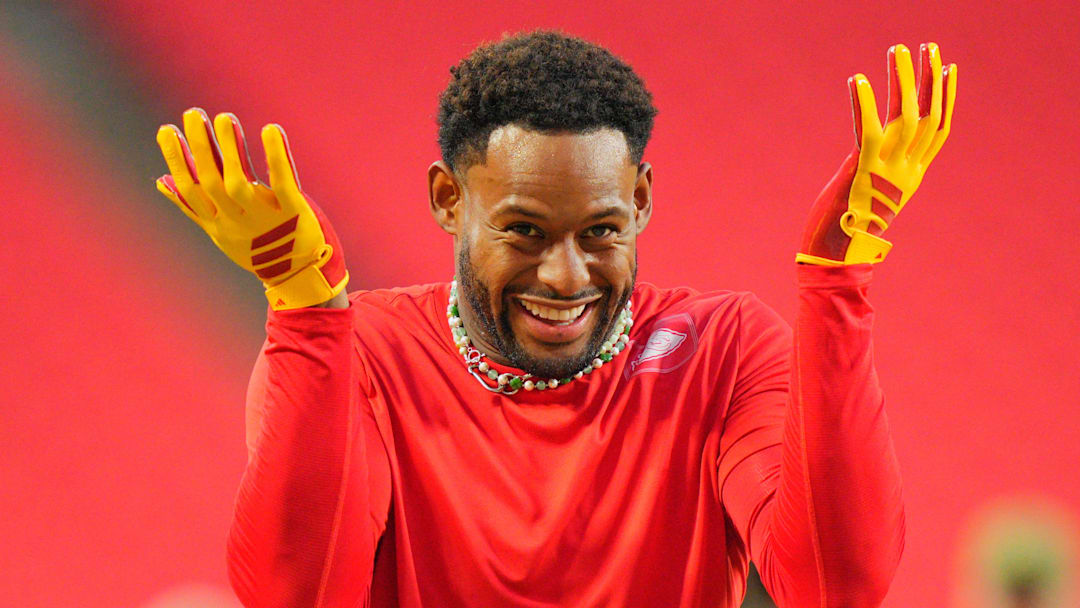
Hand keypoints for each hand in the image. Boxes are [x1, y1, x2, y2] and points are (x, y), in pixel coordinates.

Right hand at [155, 108, 347, 308]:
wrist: (301, 276)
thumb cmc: (258, 249)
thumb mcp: (220, 232)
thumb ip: (193, 206)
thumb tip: (161, 180)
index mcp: (218, 223)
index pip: (191, 190)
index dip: (177, 160)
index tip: (167, 130)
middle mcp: (237, 220)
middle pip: (212, 181)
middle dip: (201, 147)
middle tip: (194, 113)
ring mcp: (265, 217)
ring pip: (241, 182)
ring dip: (231, 149)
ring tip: (224, 118)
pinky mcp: (294, 212)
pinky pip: (283, 183)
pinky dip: (277, 156)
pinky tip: (271, 129)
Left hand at [797, 43, 956, 265]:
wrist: (833, 257)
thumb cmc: (844, 230)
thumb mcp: (870, 198)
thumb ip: (877, 173)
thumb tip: (869, 157)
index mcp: (911, 177)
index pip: (938, 130)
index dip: (946, 98)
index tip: (949, 69)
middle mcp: (905, 171)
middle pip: (928, 116)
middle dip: (931, 78)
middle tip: (930, 46)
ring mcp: (886, 171)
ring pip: (905, 116)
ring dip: (903, 79)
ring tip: (899, 48)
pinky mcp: (861, 171)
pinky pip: (867, 131)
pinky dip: (863, 105)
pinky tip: (857, 80)